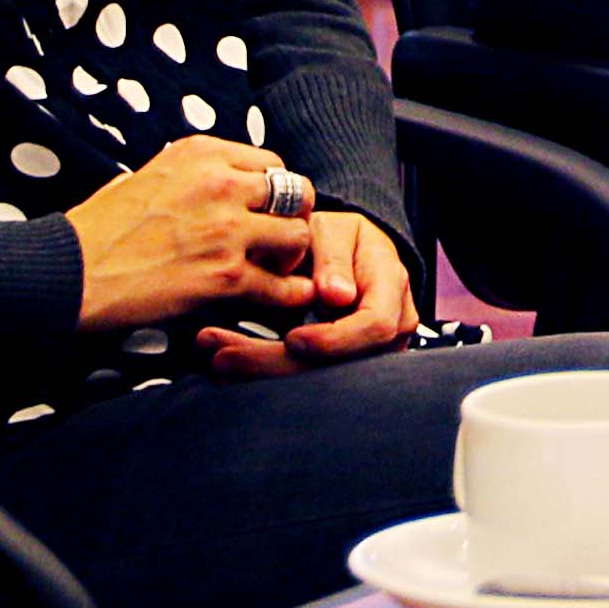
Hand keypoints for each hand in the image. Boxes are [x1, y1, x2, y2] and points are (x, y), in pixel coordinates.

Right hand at [69, 133, 321, 336]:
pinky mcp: (226, 276)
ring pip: (298, 236)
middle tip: (281, 240)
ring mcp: (227, 230)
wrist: (69, 274)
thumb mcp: (142, 176)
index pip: (272, 163)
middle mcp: (221, 184)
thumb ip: (184, 175)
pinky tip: (285, 300)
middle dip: (294, 218)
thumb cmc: (96, 230)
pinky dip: (290, 296)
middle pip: (297, 193)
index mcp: (201, 153)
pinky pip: (283, 287)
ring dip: (292, 257)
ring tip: (277, 271)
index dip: (275, 191)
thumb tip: (204, 180)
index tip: (267, 211)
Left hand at [236, 206, 421, 372]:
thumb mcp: (333, 230)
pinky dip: (266, 367)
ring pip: (320, 377)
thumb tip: (336, 296)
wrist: (346, 252)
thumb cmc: (339, 238)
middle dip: (279, 363)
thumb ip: (333, 257)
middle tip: (225, 355)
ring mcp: (371, 350)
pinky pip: (308, 375)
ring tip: (217, 356)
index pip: (374, 325)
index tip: (292, 338)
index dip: (334, 339)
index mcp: (392, 286)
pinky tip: (231, 359)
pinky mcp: (345, 363)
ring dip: (263, 369)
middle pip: (344, 364)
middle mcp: (390, 324)